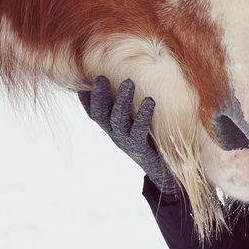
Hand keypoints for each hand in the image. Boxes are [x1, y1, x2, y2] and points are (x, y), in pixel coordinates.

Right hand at [79, 76, 177, 197]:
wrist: (166, 171)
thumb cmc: (153, 140)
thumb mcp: (138, 120)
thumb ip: (130, 104)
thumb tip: (126, 78)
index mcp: (112, 127)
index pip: (94, 112)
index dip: (87, 99)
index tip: (82, 84)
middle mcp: (115, 134)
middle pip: (100, 115)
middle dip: (99, 96)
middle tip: (101, 77)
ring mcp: (126, 142)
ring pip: (117, 121)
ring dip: (121, 101)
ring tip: (128, 82)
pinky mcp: (142, 148)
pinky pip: (139, 131)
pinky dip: (143, 115)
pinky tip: (150, 101)